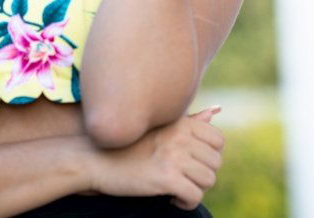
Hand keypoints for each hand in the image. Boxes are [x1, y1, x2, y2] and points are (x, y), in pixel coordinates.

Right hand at [88, 106, 224, 210]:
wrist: (95, 158)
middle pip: (215, 162)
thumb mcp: (159, 128)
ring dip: (194, 189)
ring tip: (176, 189)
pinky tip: (172, 198)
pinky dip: (186, 203)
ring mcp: (174, 157)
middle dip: (202, 174)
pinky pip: (195, 196)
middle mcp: (181, 136)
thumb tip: (215, 111)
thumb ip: (189, 121)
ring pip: (208, 180)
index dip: (208, 156)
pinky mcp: (166, 178)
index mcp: (181, 123)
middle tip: (182, 178)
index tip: (190, 163)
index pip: (218, 140)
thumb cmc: (127, 144)